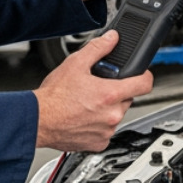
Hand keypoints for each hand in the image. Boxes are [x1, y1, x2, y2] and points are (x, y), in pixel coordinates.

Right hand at [34, 30, 153, 151]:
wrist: (37, 120)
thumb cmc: (53, 97)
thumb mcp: (75, 63)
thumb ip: (98, 48)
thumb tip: (112, 39)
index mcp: (111, 94)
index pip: (145, 84)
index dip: (143, 76)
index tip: (140, 75)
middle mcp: (112, 114)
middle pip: (127, 99)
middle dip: (116, 92)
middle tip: (97, 89)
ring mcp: (106, 131)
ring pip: (115, 115)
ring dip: (106, 109)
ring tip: (86, 104)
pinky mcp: (99, 143)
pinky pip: (106, 131)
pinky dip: (98, 125)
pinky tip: (83, 118)